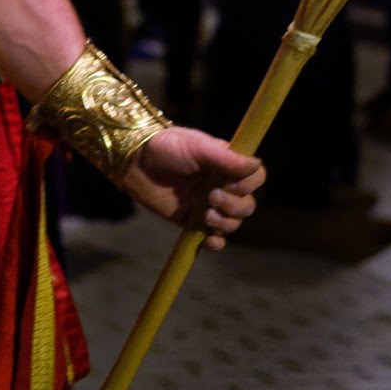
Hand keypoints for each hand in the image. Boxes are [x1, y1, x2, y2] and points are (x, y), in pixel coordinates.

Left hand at [119, 127, 264, 251]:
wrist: (135, 162)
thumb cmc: (165, 147)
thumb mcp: (196, 146)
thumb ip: (225, 158)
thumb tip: (256, 164)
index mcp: (226, 164)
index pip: (255, 178)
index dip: (248, 184)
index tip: (229, 183)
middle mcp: (221, 185)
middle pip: (248, 204)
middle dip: (234, 205)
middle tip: (210, 197)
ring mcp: (208, 204)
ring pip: (234, 222)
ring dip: (226, 222)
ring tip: (205, 213)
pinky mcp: (193, 221)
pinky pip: (215, 239)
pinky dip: (217, 243)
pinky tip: (209, 240)